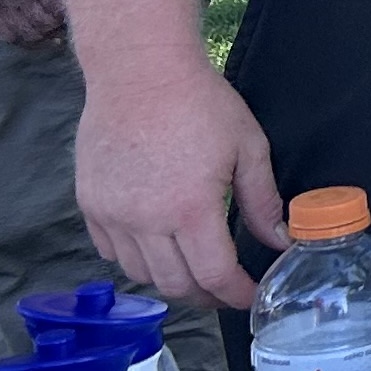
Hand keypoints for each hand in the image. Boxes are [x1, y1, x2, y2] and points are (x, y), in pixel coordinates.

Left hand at [0, 0, 67, 50]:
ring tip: (74, 7)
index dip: (31, 39)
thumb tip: (35, 17)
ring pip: (50, 23)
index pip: (10, 35)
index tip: (47, 35)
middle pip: (32, 33)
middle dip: (51, 33)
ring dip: (63, 20)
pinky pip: (62, 7)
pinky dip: (71, 6)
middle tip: (67, 24)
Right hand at [77, 60, 282, 307]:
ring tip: (193, 271)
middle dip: (206, 297)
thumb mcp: (247, 148)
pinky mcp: (89, 203)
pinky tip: (156, 248)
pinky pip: (110, 251)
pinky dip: (135, 259)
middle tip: (226, 290)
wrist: (139, 71)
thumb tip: (281, 240)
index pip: (215, 275)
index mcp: (190, 209)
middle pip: (175, 285)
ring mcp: (111, 214)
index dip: (237, 295)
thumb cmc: (200, 103)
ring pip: (140, 273)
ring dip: (170, 280)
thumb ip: (263, 201)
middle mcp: (145, 221)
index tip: (252, 298)